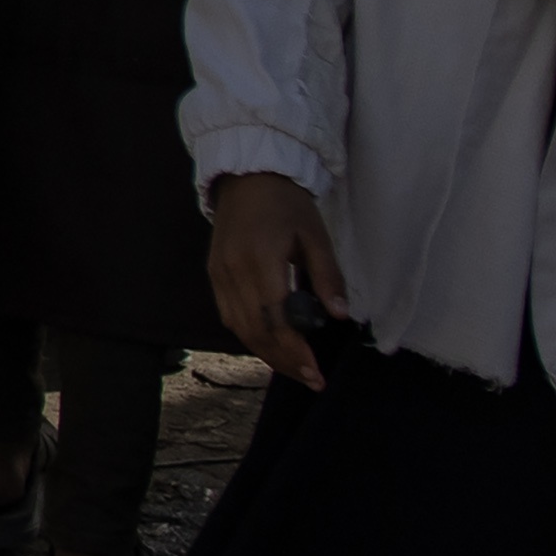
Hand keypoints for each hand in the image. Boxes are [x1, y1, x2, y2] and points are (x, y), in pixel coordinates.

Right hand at [205, 171, 350, 388]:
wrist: (248, 176)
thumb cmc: (288, 204)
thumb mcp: (316, 236)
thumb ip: (327, 277)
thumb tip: (341, 316)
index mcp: (260, 260)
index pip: (276, 319)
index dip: (295, 351)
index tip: (316, 372)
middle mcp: (233, 272)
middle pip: (255, 331)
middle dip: (284, 360)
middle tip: (311, 379)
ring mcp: (219, 274)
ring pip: (239, 328)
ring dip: (266, 353)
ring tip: (295, 368)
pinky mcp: (214, 274)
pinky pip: (229, 315)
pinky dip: (251, 335)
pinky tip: (272, 344)